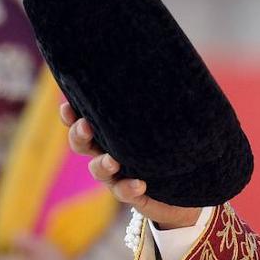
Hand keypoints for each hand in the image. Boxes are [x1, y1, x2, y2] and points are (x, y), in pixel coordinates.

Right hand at [61, 102, 200, 229]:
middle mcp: (109, 152)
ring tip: (113, 161)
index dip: (72, 116)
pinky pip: (125, 192)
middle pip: (82, 144)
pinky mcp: (133, 194)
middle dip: (79, 135)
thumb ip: (174, 98)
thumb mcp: (177, 118)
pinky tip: (139, 184)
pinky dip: (129, 187)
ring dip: (102, 164)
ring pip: (99, 170)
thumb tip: (188, 65)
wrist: (191, 185)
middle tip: (85, 126)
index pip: (86, 120)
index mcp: (114, 132)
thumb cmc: (179, 143)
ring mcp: (119, 175)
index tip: (68, 106)